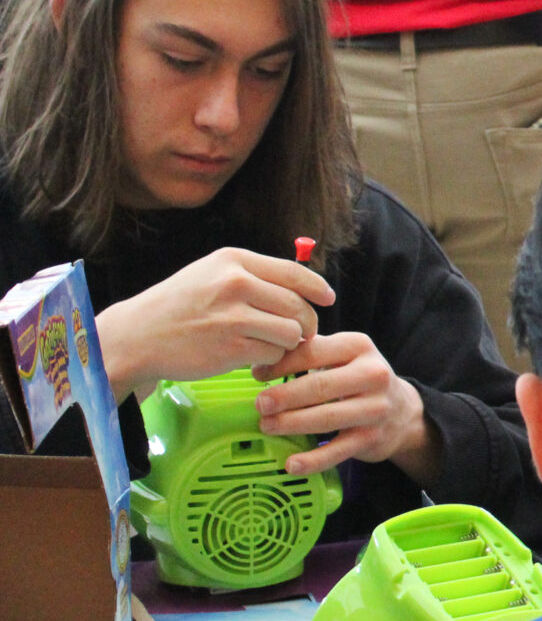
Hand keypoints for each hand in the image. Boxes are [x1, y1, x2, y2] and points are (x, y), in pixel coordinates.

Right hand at [95, 249, 332, 401]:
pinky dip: (270, 359)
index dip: (317, 288)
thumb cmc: (179, 306)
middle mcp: (235, 283)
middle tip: (297, 334)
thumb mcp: (212, 274)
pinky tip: (252, 358)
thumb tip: (305, 288)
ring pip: (291, 332)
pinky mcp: (231, 348)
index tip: (327, 298)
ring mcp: (233, 316)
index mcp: (233, 260)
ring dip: (286, 344)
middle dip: (305, 323)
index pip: (294, 272)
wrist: (136, 336)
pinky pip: (273, 354)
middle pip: (299, 306)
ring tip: (267, 345)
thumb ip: (254, 276)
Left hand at [252, 333, 436, 480]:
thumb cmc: (358, 379)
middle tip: (260, 404)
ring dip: (291, 423)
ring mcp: (375, 408)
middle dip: (284, 396)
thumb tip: (263, 359)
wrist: (401, 411)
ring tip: (267, 426)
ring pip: (326, 417)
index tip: (257, 375)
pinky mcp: (372, 438)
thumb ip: (310, 350)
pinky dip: (312, 460)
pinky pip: (337, 451)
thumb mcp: (343, 355)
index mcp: (360, 346)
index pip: (313, 351)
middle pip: (319, 385)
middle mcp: (373, 375)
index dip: (281, 364)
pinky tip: (291, 464)